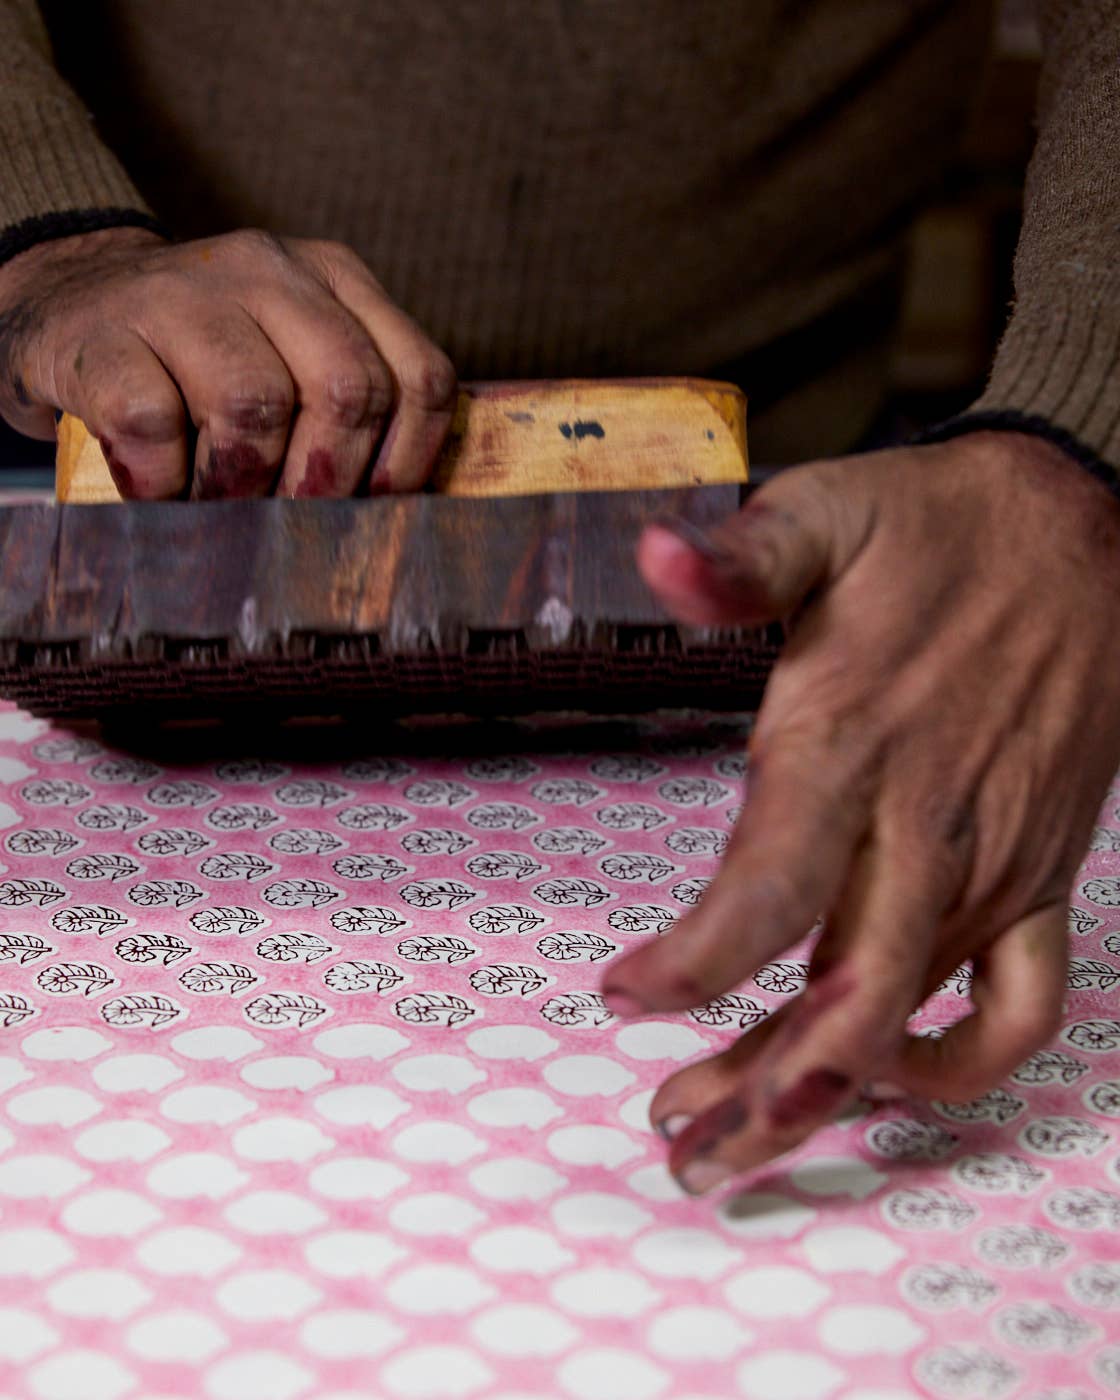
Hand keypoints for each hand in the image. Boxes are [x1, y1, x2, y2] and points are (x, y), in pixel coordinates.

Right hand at [0, 226, 456, 497]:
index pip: (418, 376)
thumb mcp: (294, 355)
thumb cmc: (203, 360)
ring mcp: (182, 293)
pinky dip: (162, 481)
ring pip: (253, 404)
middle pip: (347, 390)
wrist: (69, 303)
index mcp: (334, 278)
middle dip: (328, 480)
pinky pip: (154, 423)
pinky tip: (158, 487)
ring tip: (220, 504)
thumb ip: (353, 405)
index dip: (408, 461)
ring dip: (241, 484)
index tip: (376, 507)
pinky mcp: (106, 332)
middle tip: (294, 520)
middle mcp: (268, 270)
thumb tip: (399, 514)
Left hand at [602, 430, 1119, 1193]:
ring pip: (913, 1017)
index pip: (767, 890)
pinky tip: (899, 1087)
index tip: (621, 994)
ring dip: (825, 1091)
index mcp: (851, 745)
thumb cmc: (935, 530)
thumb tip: (647, 550)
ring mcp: (994, 863)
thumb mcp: (823, 515)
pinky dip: (966, 1066)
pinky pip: (1025, 1004)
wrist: (1087, 532)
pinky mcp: (1044, 875)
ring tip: (736, 1142)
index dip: (693, 962)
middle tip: (673, 1137)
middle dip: (752, 1084)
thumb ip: (738, 560)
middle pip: (842, 996)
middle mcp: (925, 827)